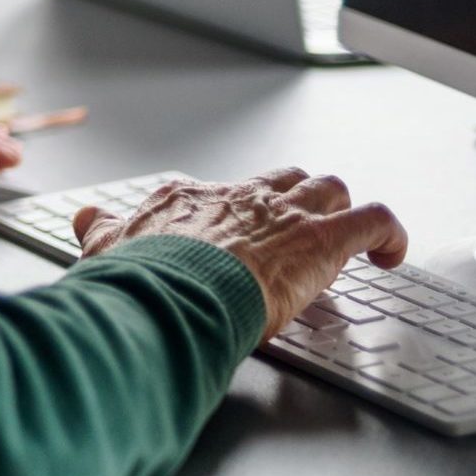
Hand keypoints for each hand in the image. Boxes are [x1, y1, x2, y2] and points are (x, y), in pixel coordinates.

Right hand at [75, 170, 409, 344]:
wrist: (165, 294)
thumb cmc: (137, 279)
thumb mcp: (106, 248)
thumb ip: (101, 231)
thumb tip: (85, 218)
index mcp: (190, 200)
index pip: (221, 193)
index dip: (235, 213)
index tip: (236, 237)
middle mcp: (241, 197)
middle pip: (283, 180)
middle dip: (296, 201)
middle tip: (297, 232)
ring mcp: (285, 215)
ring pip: (330, 188)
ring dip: (340, 210)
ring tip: (344, 239)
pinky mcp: (324, 240)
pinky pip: (375, 220)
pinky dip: (390, 234)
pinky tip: (390, 254)